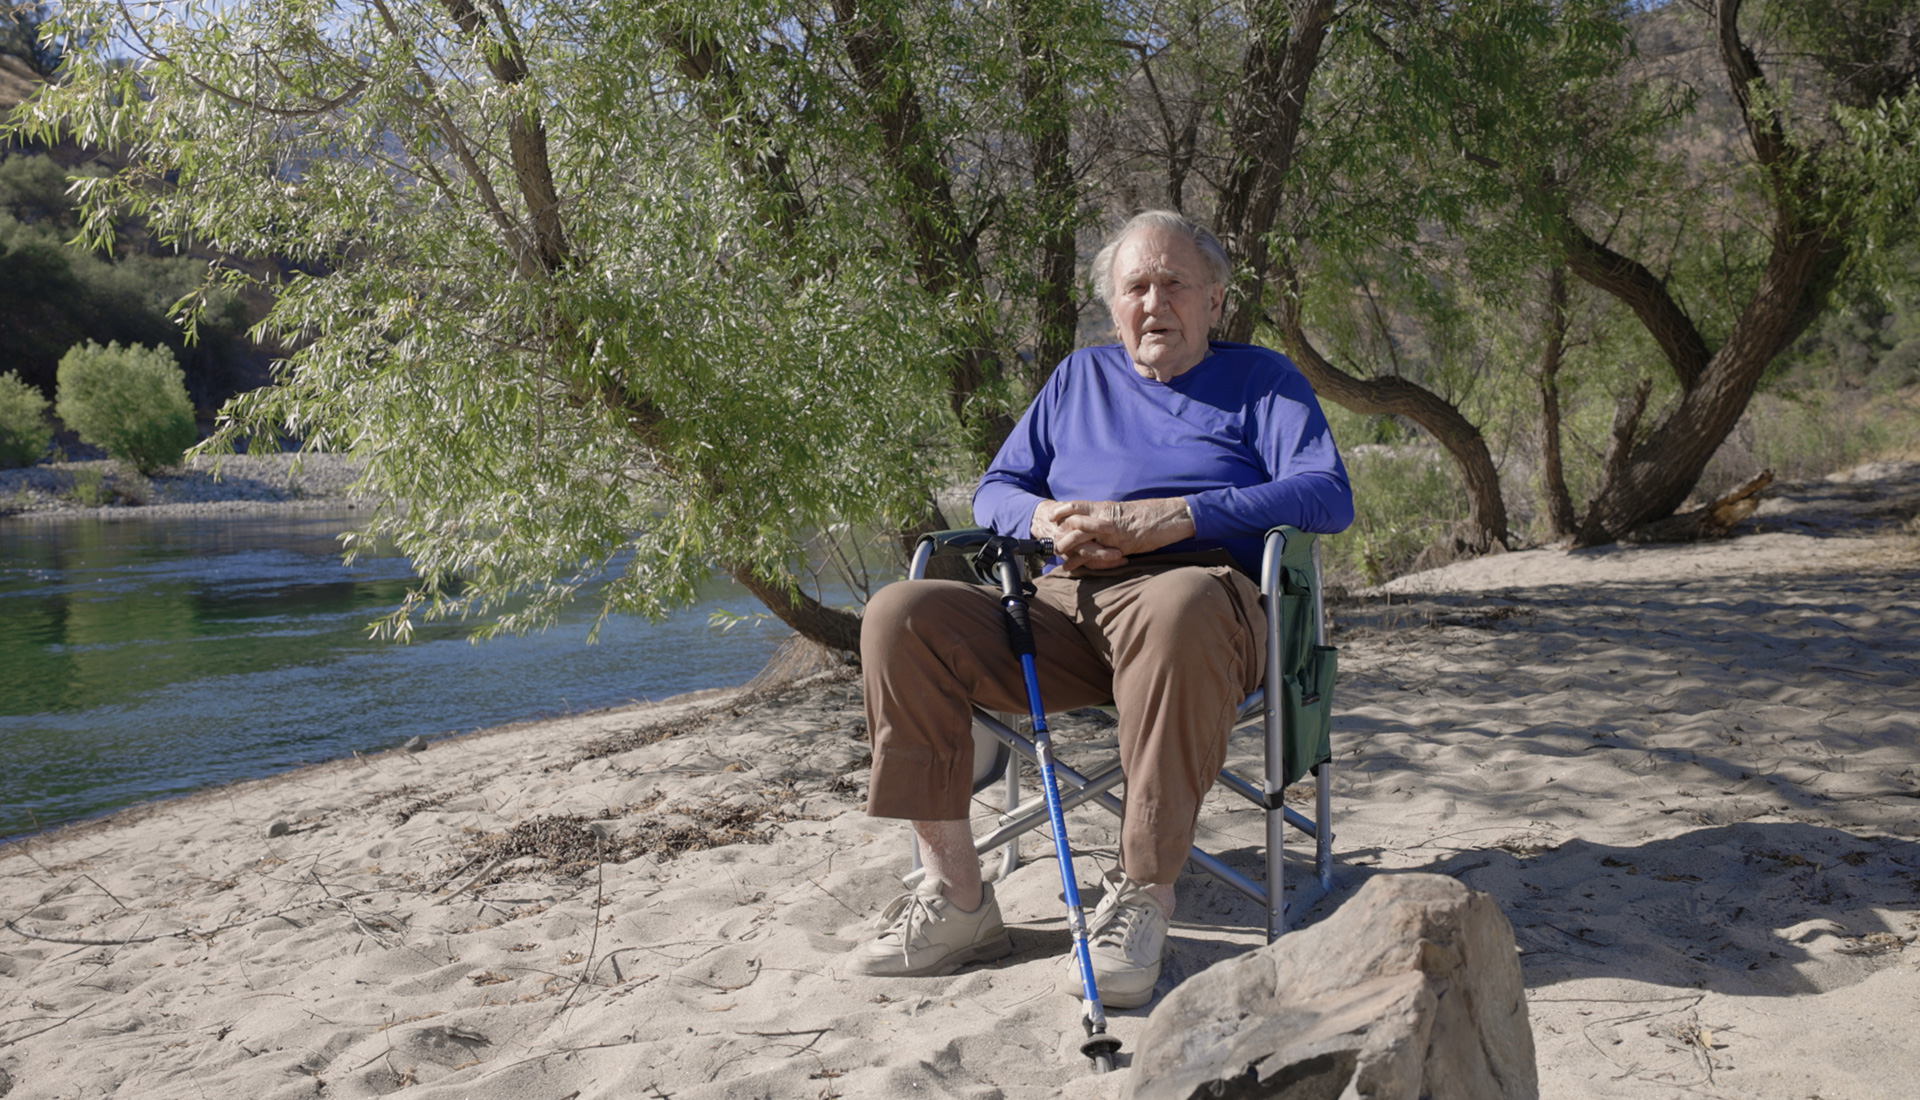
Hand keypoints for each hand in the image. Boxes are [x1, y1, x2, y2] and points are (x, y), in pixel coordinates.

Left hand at [1031, 498, 1194, 572]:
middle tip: (1051, 544)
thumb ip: (1110, 516)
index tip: (1051, 517)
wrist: (1169, 517)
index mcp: (1105, 507)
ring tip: (1059, 558)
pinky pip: (1096, 553)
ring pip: (1079, 537)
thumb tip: (1099, 522)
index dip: (1062, 511)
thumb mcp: (1125, 512)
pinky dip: (1084, 561)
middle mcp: (1104, 517)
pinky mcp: (1119, 544)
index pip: (1076, 506)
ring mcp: (1111, 531)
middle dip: (1059, 534)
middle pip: (1072, 523)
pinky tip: (1074, 568)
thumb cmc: (1150, 515)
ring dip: (1066, 548)